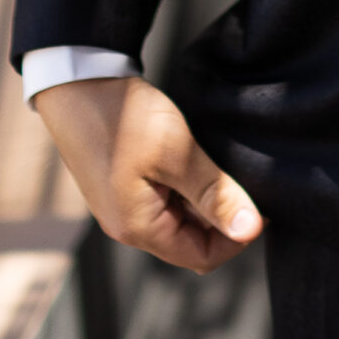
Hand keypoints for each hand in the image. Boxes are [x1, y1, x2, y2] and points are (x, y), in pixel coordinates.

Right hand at [33, 75, 263, 272]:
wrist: (77, 81)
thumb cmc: (120, 116)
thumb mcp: (176, 153)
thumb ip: (214, 194)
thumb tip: (250, 230)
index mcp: (138, 228)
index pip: (203, 256)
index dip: (238, 237)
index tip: (262, 205)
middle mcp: (128, 225)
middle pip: (191, 241)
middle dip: (222, 218)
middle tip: (243, 180)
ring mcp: (122, 206)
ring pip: (180, 219)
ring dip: (204, 200)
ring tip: (219, 164)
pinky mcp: (122, 185)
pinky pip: (164, 200)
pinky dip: (186, 187)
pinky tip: (196, 159)